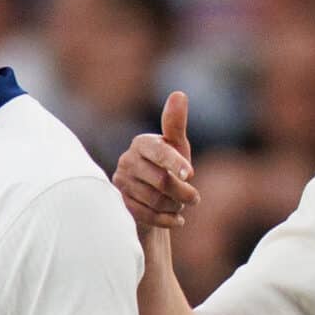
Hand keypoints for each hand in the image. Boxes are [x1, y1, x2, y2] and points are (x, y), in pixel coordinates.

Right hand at [113, 92, 198, 229]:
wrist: (152, 199)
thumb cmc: (169, 167)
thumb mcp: (177, 147)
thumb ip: (176, 124)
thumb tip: (179, 94)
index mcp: (142, 143)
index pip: (160, 152)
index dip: (176, 163)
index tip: (191, 175)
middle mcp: (126, 160)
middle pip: (161, 181)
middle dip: (183, 193)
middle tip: (194, 198)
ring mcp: (121, 183)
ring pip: (154, 200)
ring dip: (174, 207)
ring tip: (179, 205)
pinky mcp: (120, 204)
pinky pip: (145, 215)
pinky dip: (166, 220)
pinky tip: (176, 220)